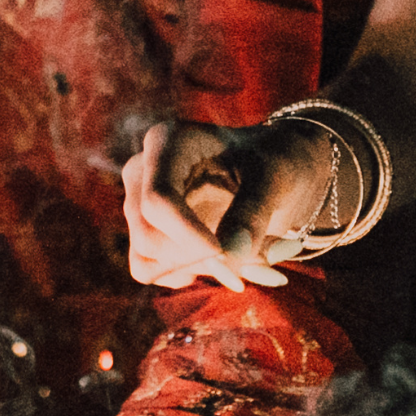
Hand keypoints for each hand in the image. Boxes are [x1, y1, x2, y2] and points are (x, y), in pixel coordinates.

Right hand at [120, 119, 333, 290]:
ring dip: (200, 269)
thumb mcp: (276, 177)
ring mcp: (138, 204)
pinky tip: (222, 257)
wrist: (277, 174)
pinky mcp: (144, 233)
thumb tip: (228, 257)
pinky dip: (190, 274)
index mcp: (168, 141)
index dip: (190, 236)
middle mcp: (142, 171)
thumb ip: (253, 212)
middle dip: (201, 257)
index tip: (230, 253)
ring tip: (244, 254)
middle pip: (149, 238)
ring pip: (146, 261)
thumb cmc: (276, 162)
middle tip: (257, 257)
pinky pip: (151, 272)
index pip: (158, 200)